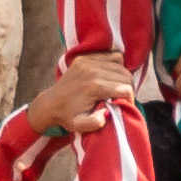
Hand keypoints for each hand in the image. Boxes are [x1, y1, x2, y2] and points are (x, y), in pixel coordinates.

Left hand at [16, 53, 132, 140]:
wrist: (50, 104)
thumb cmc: (68, 117)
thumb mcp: (79, 125)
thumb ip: (94, 123)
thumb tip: (106, 114)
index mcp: (94, 87)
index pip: (126, 89)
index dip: (130, 99)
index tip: (126, 105)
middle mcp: (92, 70)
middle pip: (125, 76)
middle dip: (129, 88)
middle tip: (123, 97)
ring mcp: (87, 61)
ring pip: (120, 64)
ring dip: (123, 76)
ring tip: (118, 87)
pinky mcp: (84, 57)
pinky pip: (111, 55)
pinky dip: (116, 65)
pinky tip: (111, 76)